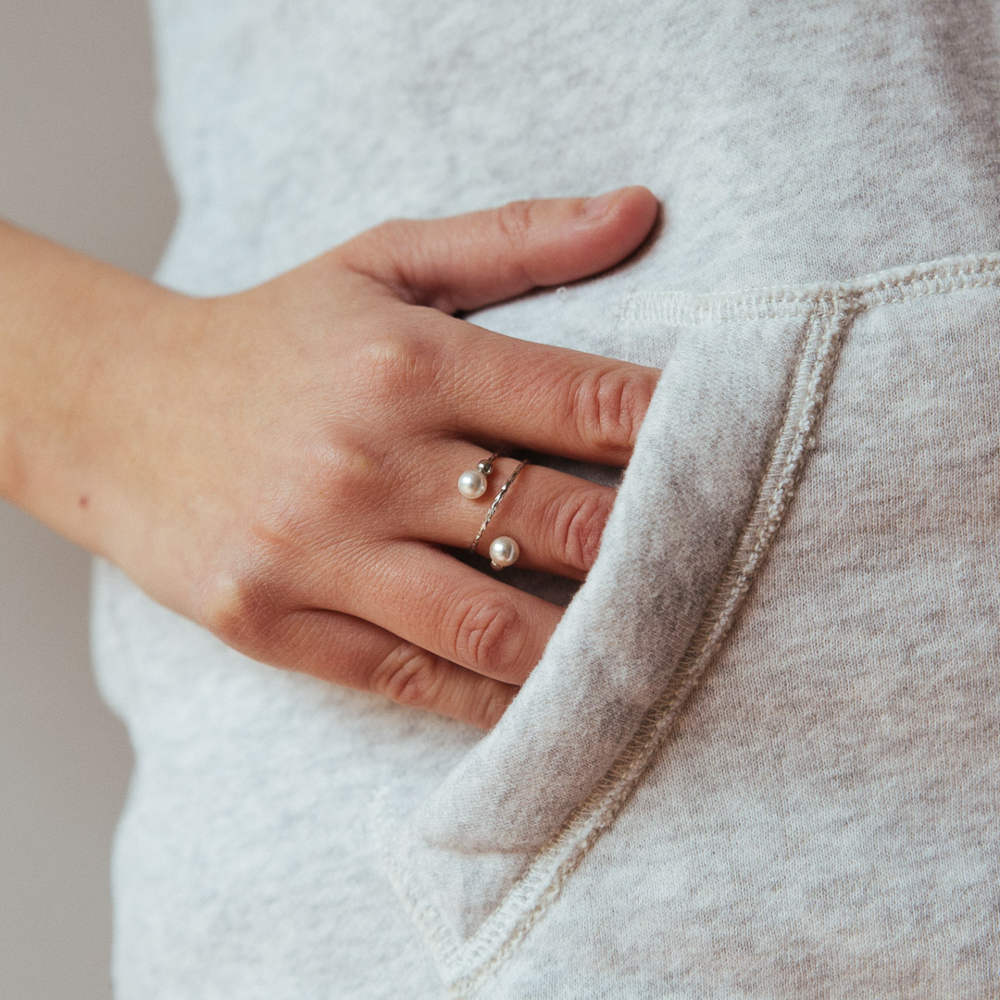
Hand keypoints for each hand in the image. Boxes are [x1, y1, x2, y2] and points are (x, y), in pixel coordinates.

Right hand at [94, 187, 661, 727]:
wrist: (122, 410)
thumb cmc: (274, 336)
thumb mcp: (381, 261)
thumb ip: (514, 240)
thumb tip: (641, 211)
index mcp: (409, 362)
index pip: (583, 403)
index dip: (676, 435)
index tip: (731, 460)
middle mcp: (370, 461)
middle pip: (559, 523)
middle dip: (650, 551)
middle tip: (709, 568)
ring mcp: (320, 553)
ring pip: (494, 626)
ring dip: (586, 648)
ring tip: (646, 647)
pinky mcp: (277, 624)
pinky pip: (413, 680)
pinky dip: (491, 698)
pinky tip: (545, 695)